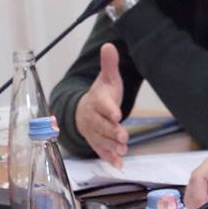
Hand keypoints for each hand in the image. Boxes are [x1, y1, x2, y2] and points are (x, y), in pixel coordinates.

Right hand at [74, 43, 128, 165]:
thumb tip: (109, 44)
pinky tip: (118, 164)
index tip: (117, 114)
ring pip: (101, 140)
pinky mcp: (95, 143)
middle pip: (102, 125)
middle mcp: (92, 118)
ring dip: (112, 146)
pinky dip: (109, 158)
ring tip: (123, 150)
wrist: (83, 110)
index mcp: (96, 101)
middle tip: (124, 136)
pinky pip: (100, 151)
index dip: (109, 109)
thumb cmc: (101, 94)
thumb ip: (109, 64)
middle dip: (112, 132)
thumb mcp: (107, 79)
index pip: (102, 105)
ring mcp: (93, 132)